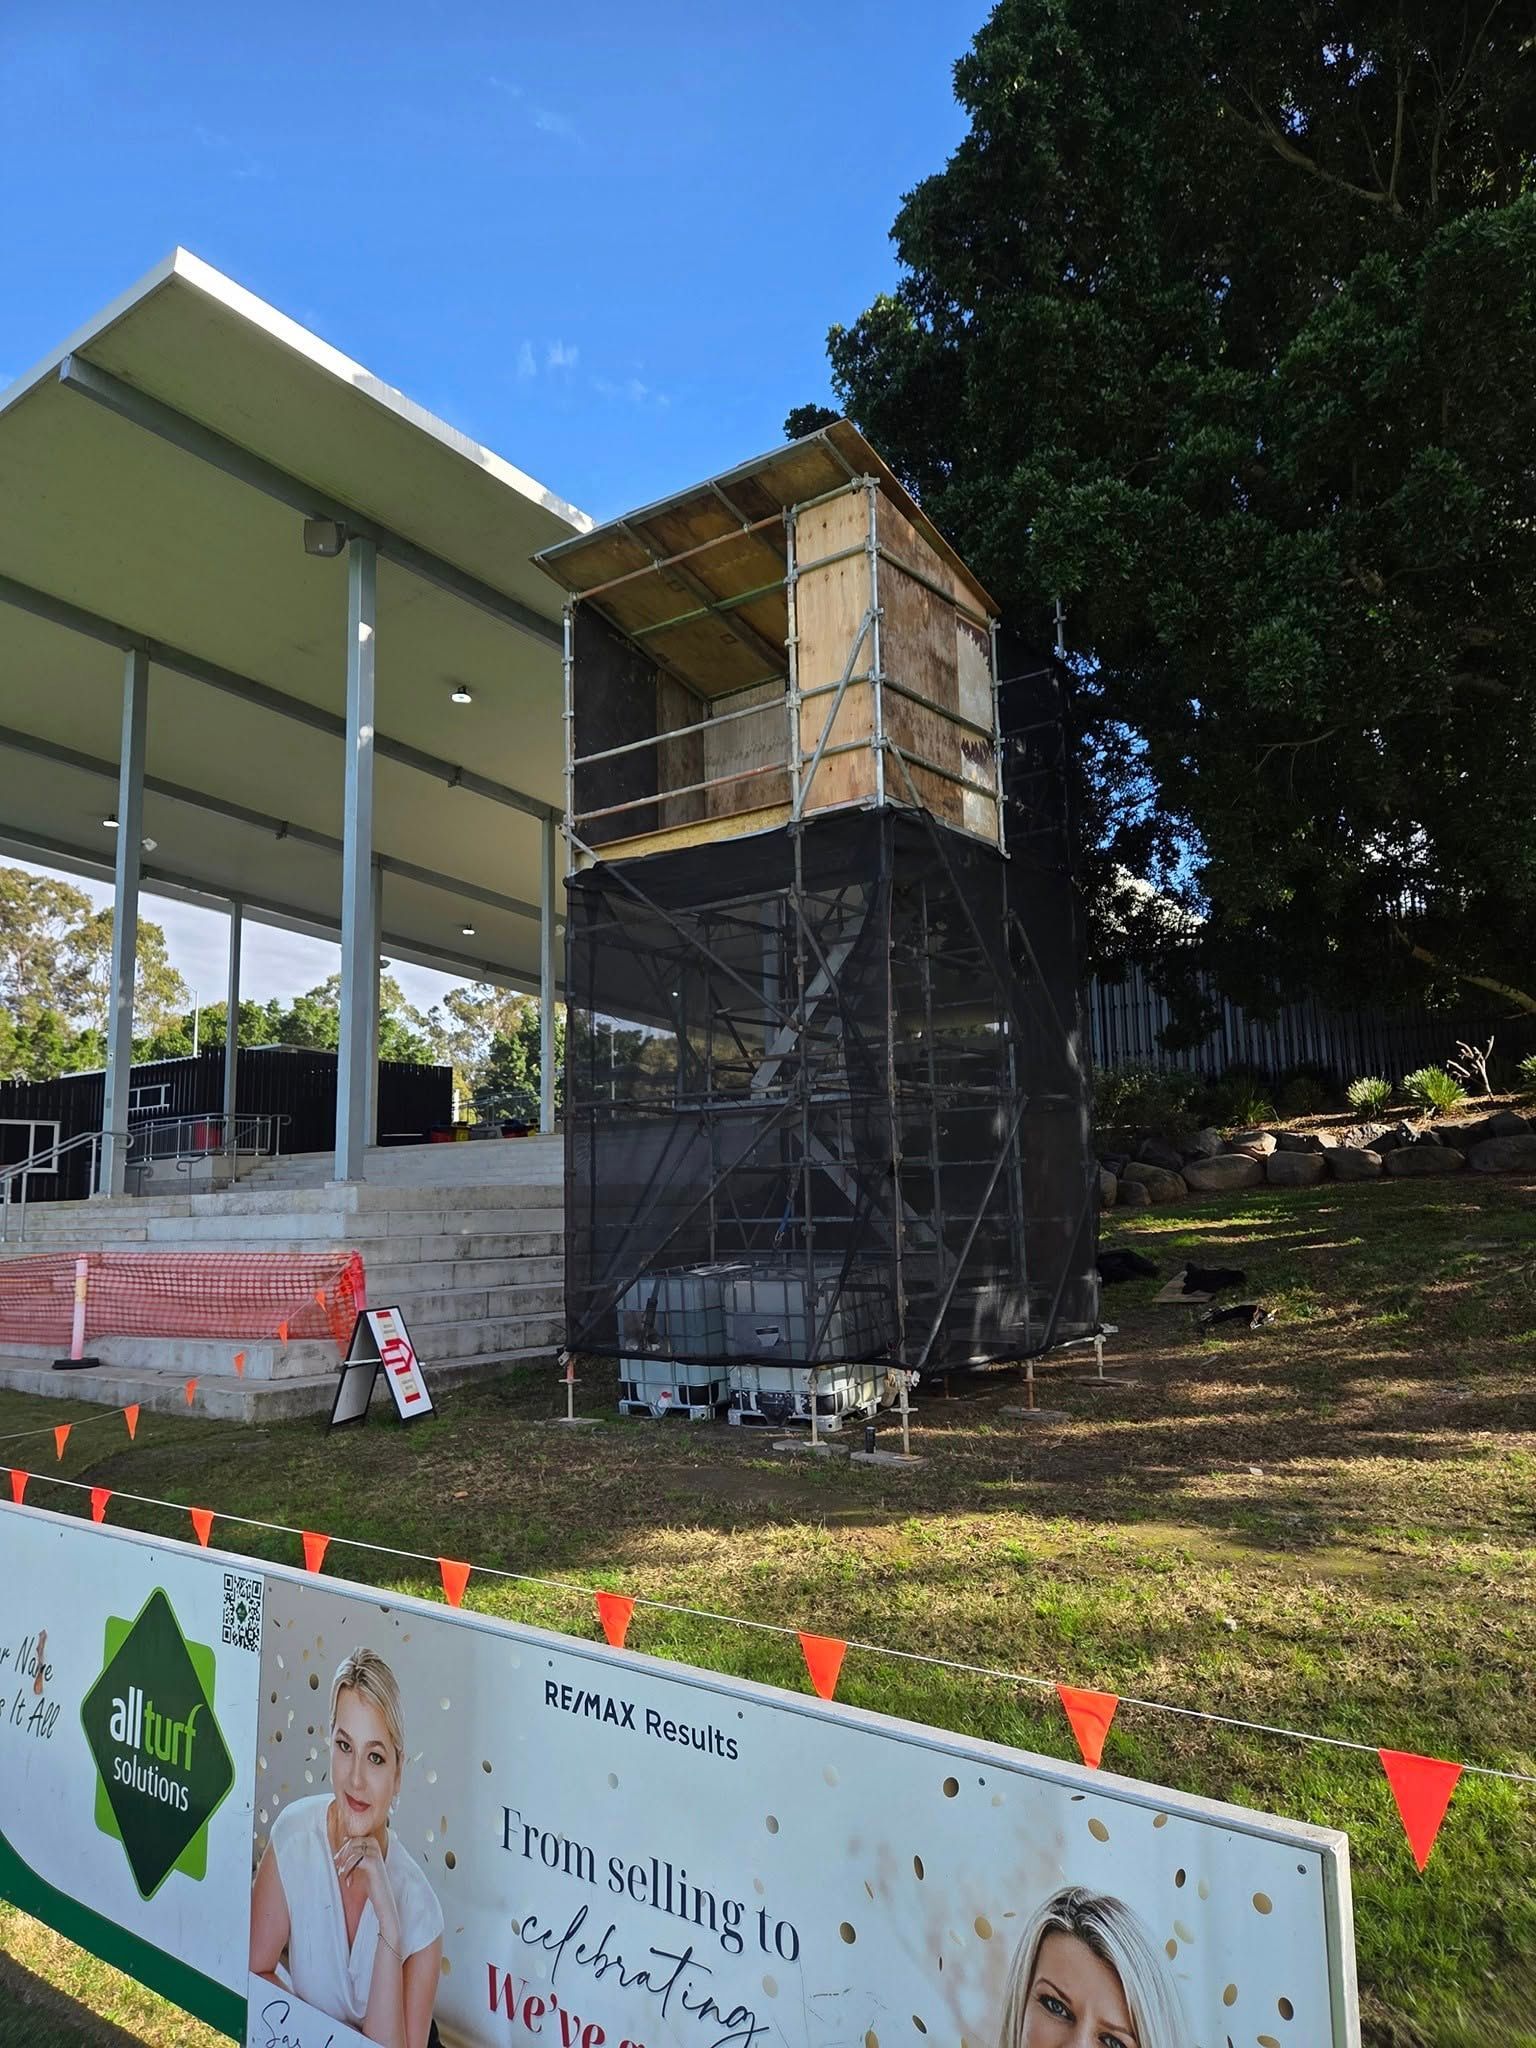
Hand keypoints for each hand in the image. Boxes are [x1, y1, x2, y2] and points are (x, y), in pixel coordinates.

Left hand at [333, 1831, 401, 1954]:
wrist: (385, 1910)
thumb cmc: (374, 1895)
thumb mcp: (363, 1875)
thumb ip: (357, 1862)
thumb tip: (344, 1852)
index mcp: (375, 1853)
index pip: (360, 1837)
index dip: (348, 1845)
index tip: (339, 1859)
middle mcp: (378, 1854)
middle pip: (358, 1839)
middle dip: (345, 1850)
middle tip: (338, 1865)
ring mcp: (377, 1860)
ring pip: (357, 1847)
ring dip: (345, 1860)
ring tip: (342, 1874)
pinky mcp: (375, 1869)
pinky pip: (359, 1858)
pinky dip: (349, 1868)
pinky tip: (348, 1881)